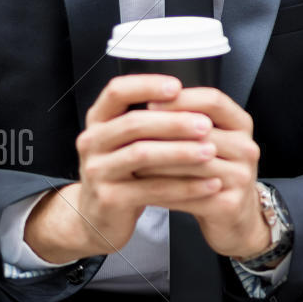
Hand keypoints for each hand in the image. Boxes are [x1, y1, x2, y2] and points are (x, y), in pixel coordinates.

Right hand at [24, 74, 230, 263]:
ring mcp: (97, 171)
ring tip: (211, 152)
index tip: (178, 86)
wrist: (99, 216)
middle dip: (174, 122)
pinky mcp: (109, 199)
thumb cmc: (124, 171)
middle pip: (133, 124)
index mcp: (99, 120)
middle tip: (206, 124)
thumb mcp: (128, 141)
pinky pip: (152, 189)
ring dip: (180, 152)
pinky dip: (184, 186)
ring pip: (142, 155)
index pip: (117, 91)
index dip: (147, 85)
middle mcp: (92, 142)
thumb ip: (150, 119)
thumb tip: (194, 98)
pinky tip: (209, 184)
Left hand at [144, 85, 268, 259]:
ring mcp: (241, 177)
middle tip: (129, 134)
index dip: (180, 100)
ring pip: (190, 163)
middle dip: (161, 132)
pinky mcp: (230, 203)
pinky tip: (141, 186)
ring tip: (129, 160)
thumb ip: (188, 121)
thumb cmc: (214, 174)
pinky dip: (162, 189)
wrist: (235, 217)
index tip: (149, 103)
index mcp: (241, 125)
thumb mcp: (210, 141)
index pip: (213, 101)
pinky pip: (188, 193)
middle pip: (200, 132)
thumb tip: (149, 100)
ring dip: (157, 162)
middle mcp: (247, 148)